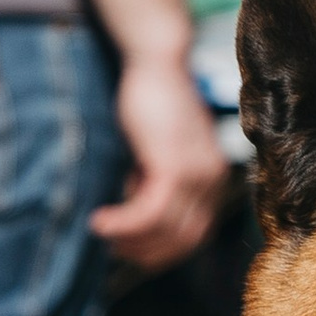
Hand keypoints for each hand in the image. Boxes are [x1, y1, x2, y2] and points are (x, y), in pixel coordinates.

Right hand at [92, 51, 227, 269]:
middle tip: (113, 247)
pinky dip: (124, 224)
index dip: (160, 251)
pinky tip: (101, 220)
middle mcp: (213, 181)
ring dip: (129, 240)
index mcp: (214, 180)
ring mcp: (198, 175)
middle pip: (184, 242)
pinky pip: (151, 213)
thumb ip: (155, 183)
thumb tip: (134, 221)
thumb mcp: (158, 153)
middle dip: (145, 253)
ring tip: (102, 230)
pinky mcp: (175, 167)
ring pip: (166, 232)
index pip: (193, 236)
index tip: (128, 249)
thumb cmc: (153, 103)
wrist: (158, 62)